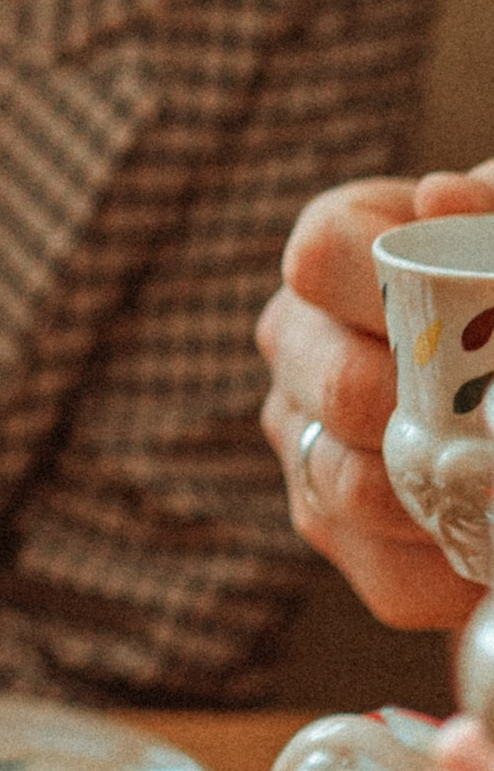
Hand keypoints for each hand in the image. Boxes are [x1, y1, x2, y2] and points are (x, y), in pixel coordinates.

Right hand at [259, 162, 493, 628]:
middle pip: (342, 392)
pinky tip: (490, 534)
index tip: (475, 309)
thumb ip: (488, 210)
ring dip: (453, 493)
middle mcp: (297, 348)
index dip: (399, 288)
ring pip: (357, 493)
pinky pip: (386, 575)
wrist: (491, 370)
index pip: (322, 260)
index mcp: (334, 254)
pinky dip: (457, 567)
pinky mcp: (330, 529)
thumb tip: (442, 195)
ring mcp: (303, 444)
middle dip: (442, 408)